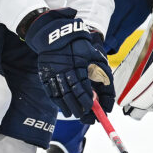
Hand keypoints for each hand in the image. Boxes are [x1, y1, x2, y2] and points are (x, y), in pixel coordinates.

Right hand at [25, 8, 112, 123]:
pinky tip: (63, 109)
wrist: (56, 35)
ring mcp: (53, 73)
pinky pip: (50, 92)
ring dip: (68, 107)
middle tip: (86, 117)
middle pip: (71, 94)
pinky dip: (57, 102)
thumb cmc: (80, 47)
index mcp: (78, 65)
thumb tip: (107, 92)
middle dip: (79, 107)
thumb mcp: (95, 56)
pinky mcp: (44, 75)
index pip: (83, 87)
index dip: (88, 100)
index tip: (94, 109)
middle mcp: (64, 70)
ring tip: (75, 115)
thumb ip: (102, 74)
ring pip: (60, 95)